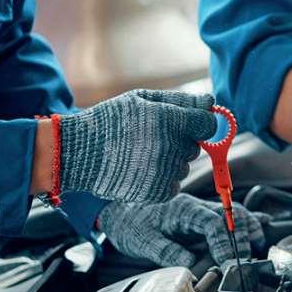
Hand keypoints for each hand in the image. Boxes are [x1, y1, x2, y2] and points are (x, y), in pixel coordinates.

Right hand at [60, 90, 216, 202]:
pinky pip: (173, 185)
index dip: (202, 124)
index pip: (209, 125)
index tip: (190, 124)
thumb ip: (181, 100)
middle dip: (180, 142)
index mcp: (171, 120)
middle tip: (151, 138)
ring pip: (183, 167)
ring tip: (140, 154)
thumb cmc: (111, 121)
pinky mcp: (158, 192)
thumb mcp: (143, 99)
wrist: (79, 154)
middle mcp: (172, 147)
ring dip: (170, 162)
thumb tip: (211, 102)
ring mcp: (165, 172)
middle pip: (195, 147)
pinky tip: (139, 170)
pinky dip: (161, 180)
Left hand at [98, 194, 266, 266]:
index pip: (213, 224)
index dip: (225, 243)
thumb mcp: (143, 241)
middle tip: (247, 260)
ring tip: (257, 244)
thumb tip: (190, 263)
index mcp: (183, 210)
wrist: (119, 211)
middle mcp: (196, 206)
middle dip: (242, 238)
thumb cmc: (130, 224)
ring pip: (232, 213)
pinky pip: (228, 215)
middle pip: (229, 216)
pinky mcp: (200, 217)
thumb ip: (167, 251)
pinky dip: (244, 220)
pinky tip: (259, 226)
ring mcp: (200, 210)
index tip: (230, 264)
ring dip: (247, 227)